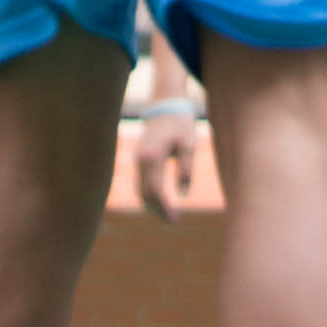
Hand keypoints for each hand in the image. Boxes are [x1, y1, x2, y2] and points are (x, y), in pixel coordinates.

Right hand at [132, 104, 207, 218]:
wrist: (165, 105)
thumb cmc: (180, 125)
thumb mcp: (189, 145)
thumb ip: (186, 169)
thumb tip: (182, 194)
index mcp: (152, 157)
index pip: (155, 192)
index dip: (164, 209)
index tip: (175, 220)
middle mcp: (140, 160)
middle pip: (144, 195)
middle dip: (158, 211)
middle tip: (174, 221)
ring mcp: (137, 159)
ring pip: (140, 190)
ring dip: (152, 205)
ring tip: (170, 214)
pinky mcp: (139, 159)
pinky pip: (140, 183)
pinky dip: (149, 195)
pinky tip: (162, 201)